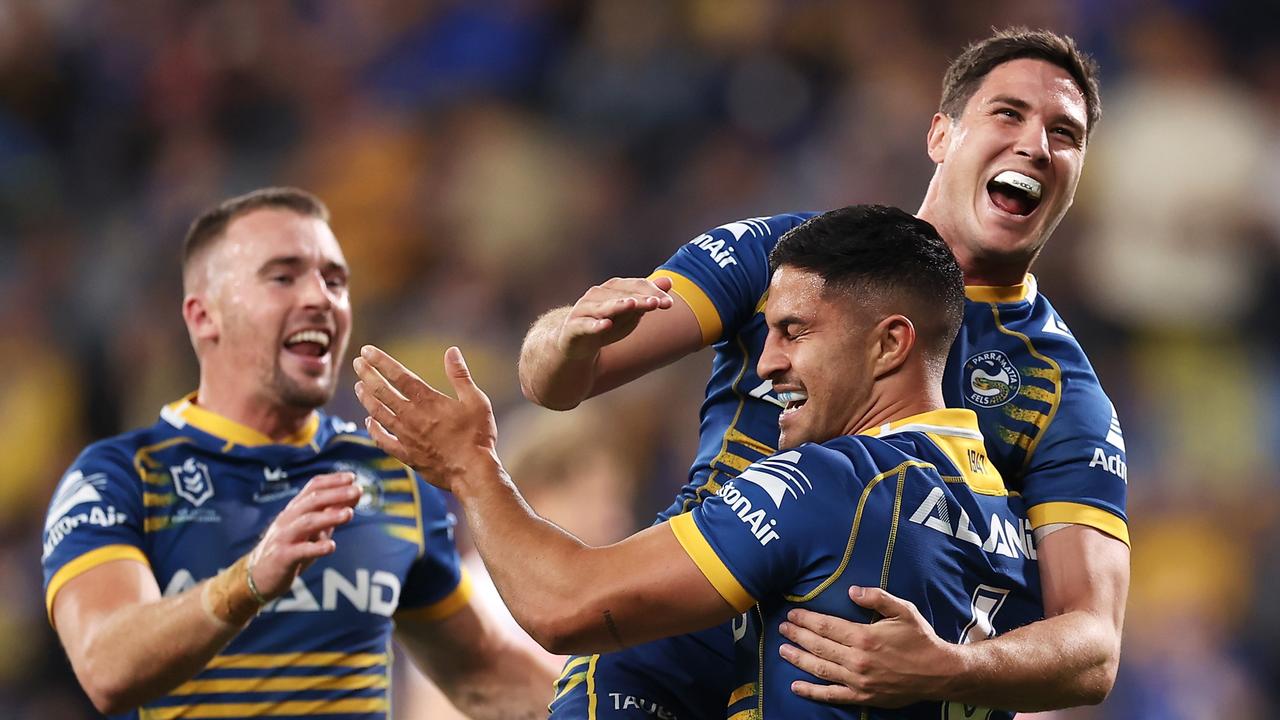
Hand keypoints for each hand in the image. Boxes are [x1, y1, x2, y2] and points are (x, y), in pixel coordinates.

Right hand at [247, 472, 359, 599]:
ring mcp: (284, 537)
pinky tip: (332, 546)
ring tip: (349, 513)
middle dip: (336, 494)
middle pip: (312, 501)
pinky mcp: (282, 557)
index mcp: (296, 509)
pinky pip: (300, 550)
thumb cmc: (291, 548)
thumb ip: (331, 513)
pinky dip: (316, 548)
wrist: (258, 575)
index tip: (353, 477)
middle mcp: (288, 519)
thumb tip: (355, 495)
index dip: (333, 480)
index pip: (313, 487)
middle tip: (358, 490)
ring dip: (329, 517)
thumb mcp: (313, 529)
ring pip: (307, 523)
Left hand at [352, 345, 497, 491]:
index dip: (381, 362)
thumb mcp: (476, 400)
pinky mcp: (406, 455)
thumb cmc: (478, 436)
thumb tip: (452, 351)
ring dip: (366, 398)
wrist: (472, 472)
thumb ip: (460, 375)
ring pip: (378, 413)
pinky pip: (383, 440)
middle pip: (382, 391)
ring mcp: (406, 437)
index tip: (367, 351)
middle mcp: (411, 417)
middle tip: (357, 363)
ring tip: (358, 386)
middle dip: (367, 374)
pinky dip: (373, 429)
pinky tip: (368, 421)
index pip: (398, 375)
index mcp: (428, 401)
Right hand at [557, 277, 673, 358]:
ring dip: (618, 305)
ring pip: (603, 307)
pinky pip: (584, 325)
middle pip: (622, 295)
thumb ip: (647, 297)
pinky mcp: (573, 328)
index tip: (668, 303)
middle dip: (640, 299)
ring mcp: (584, 310)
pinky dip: (595, 325)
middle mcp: (597, 295)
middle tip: (656, 303)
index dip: (652, 292)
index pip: (635, 286)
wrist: (576, 344)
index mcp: (612, 289)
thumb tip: (669, 281)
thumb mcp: (630, 312)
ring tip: (632, 305)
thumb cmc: (607, 324)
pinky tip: (605, 325)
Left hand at [778, 585, 955, 706]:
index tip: (792, 614)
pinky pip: (832, 695)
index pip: (826, 626)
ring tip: (783, 650)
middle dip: (797, 636)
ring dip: (798, 659)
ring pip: (820, 669)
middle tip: (783, 628)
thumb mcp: (903, 611)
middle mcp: (857, 660)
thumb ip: (877, 597)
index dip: (806, 619)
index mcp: (864, 637)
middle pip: (818, 646)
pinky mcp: (862, 697)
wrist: (939, 673)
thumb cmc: (920, 639)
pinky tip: (796, 686)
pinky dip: (812, 692)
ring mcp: (858, 681)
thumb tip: (851, 590)